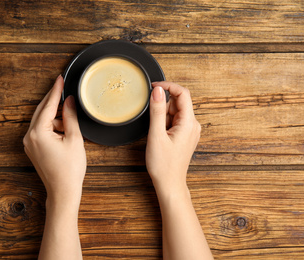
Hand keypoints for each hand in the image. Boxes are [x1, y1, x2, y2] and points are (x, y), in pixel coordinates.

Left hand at [23, 75, 85, 204]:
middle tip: (66, 91)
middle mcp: (29, 136)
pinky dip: (52, 126)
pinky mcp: (33, 148)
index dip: (56, 90)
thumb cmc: (69, 169)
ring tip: (71, 126)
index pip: (48, 105)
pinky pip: (41, 130)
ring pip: (42, 120)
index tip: (60, 79)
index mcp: (38, 133)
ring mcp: (29, 143)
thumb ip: (70, 116)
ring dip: (56, 117)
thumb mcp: (74, 139)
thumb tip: (69, 101)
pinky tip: (64, 131)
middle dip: (55, 102)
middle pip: (42, 110)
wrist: (63, 191)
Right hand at [146, 81, 200, 197]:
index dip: (168, 86)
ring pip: (174, 112)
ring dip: (163, 117)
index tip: (154, 86)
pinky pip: (174, 121)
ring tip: (158, 135)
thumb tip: (158, 91)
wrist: (169, 183)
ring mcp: (190, 130)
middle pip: (177, 103)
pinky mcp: (185, 135)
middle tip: (154, 125)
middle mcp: (193, 125)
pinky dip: (165, 124)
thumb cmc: (163, 165)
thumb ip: (157, 111)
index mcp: (189, 123)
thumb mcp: (156, 135)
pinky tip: (161, 137)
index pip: (183, 93)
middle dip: (162, 108)